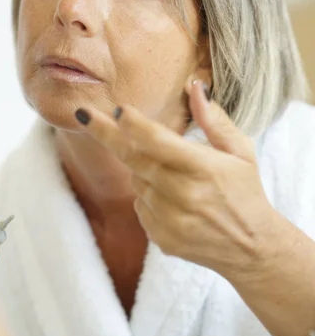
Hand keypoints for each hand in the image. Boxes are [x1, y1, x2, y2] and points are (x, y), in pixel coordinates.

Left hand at [74, 79, 277, 280]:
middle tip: (84, 114)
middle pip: (133, 158)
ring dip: (141, 168)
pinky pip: (140, 205)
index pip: (158, 141)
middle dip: (105, 133)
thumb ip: (214, 119)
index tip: (118, 109)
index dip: (134, 124)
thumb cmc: (245, 191)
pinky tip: (173, 198)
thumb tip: (194, 86)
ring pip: (136, 181)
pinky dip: (147, 195)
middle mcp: (184, 195)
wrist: (251, 249)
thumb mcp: (240, 151)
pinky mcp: (162, 238)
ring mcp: (170, 220)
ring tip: (172, 173)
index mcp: (204, 168)